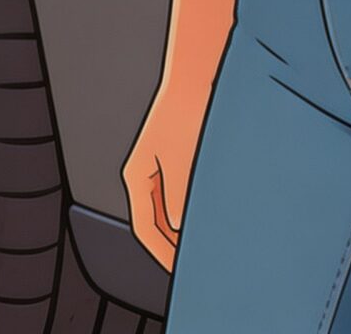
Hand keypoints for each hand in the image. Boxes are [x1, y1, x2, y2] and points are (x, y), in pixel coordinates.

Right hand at [122, 84, 207, 270]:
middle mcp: (145, 173)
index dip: (163, 256)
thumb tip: (181, 228)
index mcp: (137, 176)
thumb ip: (179, 200)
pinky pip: (181, 196)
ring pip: (169, 210)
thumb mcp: (182, 163)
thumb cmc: (187, 113)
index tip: (182, 273)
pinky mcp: (177, 157)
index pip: (145, 230)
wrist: (197, 78)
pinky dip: (194, 211)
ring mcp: (160, 165)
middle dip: (174, 246)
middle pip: (155, 222)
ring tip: (209, 242)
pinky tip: (213, 215)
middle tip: (199, 263)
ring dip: (186, 229)